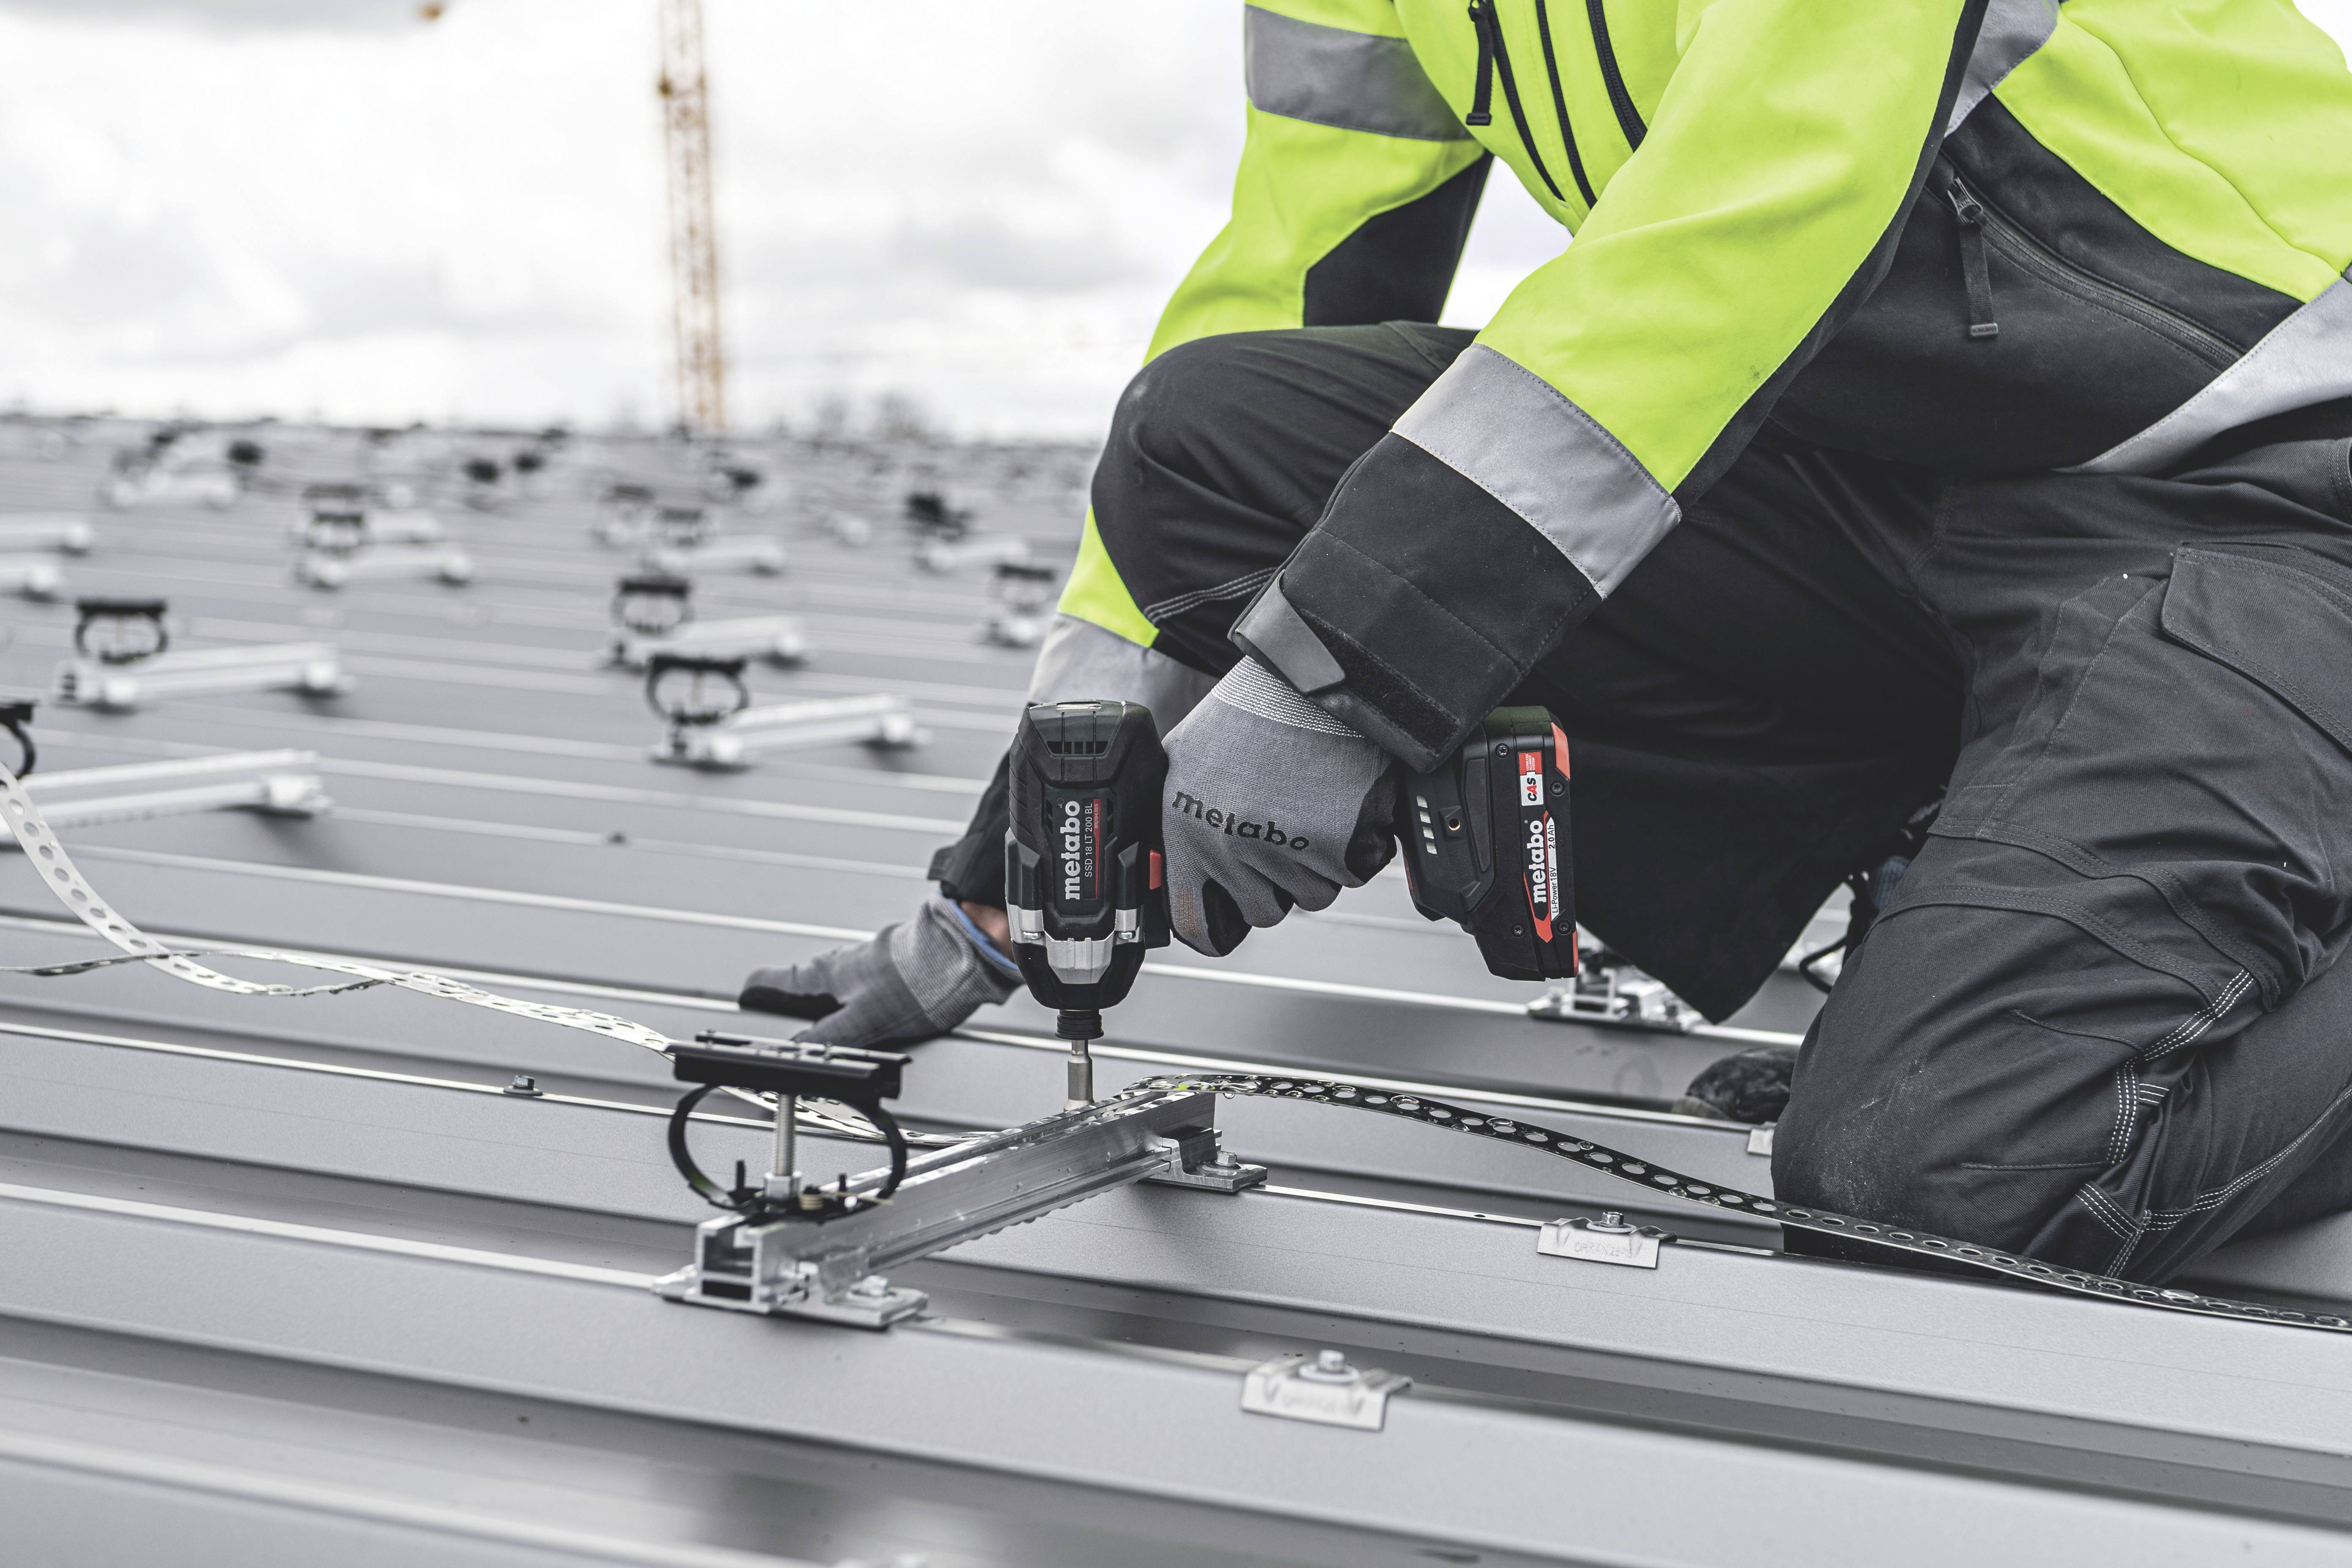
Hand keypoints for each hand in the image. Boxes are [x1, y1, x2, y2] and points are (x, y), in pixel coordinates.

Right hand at [739, 897, 1020, 1045]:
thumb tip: (798, 1051)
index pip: (777, 982)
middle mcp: (846, 963)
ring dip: (827, 1002)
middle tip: (780, 1021)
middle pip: (805, 984)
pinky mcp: (897, 965)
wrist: (965, 951)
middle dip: (792, 1002)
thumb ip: (830, 1037)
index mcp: (829, 974)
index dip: (757, 995)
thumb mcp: (866, 1020)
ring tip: (826, 1025)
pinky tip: (871, 1012)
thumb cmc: (919, 980)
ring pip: (837, 984)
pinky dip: (858, 998)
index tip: (744, 1001)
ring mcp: (871, 962)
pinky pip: (865, 984)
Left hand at [1161, 656, 1397, 954]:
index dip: (1217, 925)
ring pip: (1314, 894)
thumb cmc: (1254, 713)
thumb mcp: (1191, 765)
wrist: (1313, 675)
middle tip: (1287, 827)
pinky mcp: (1336, 845)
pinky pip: (1354, 872)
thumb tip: (1190, 874)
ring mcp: (1282, 850)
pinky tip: (1343, 799)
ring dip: (1321, 859)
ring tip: (1314, 801)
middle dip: (1280, 878)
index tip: (1230, 918)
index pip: (1194, 923)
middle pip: (1265, 911)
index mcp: (1184, 832)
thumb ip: (1190, 823)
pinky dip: (1359, 844)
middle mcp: (1228, 848)